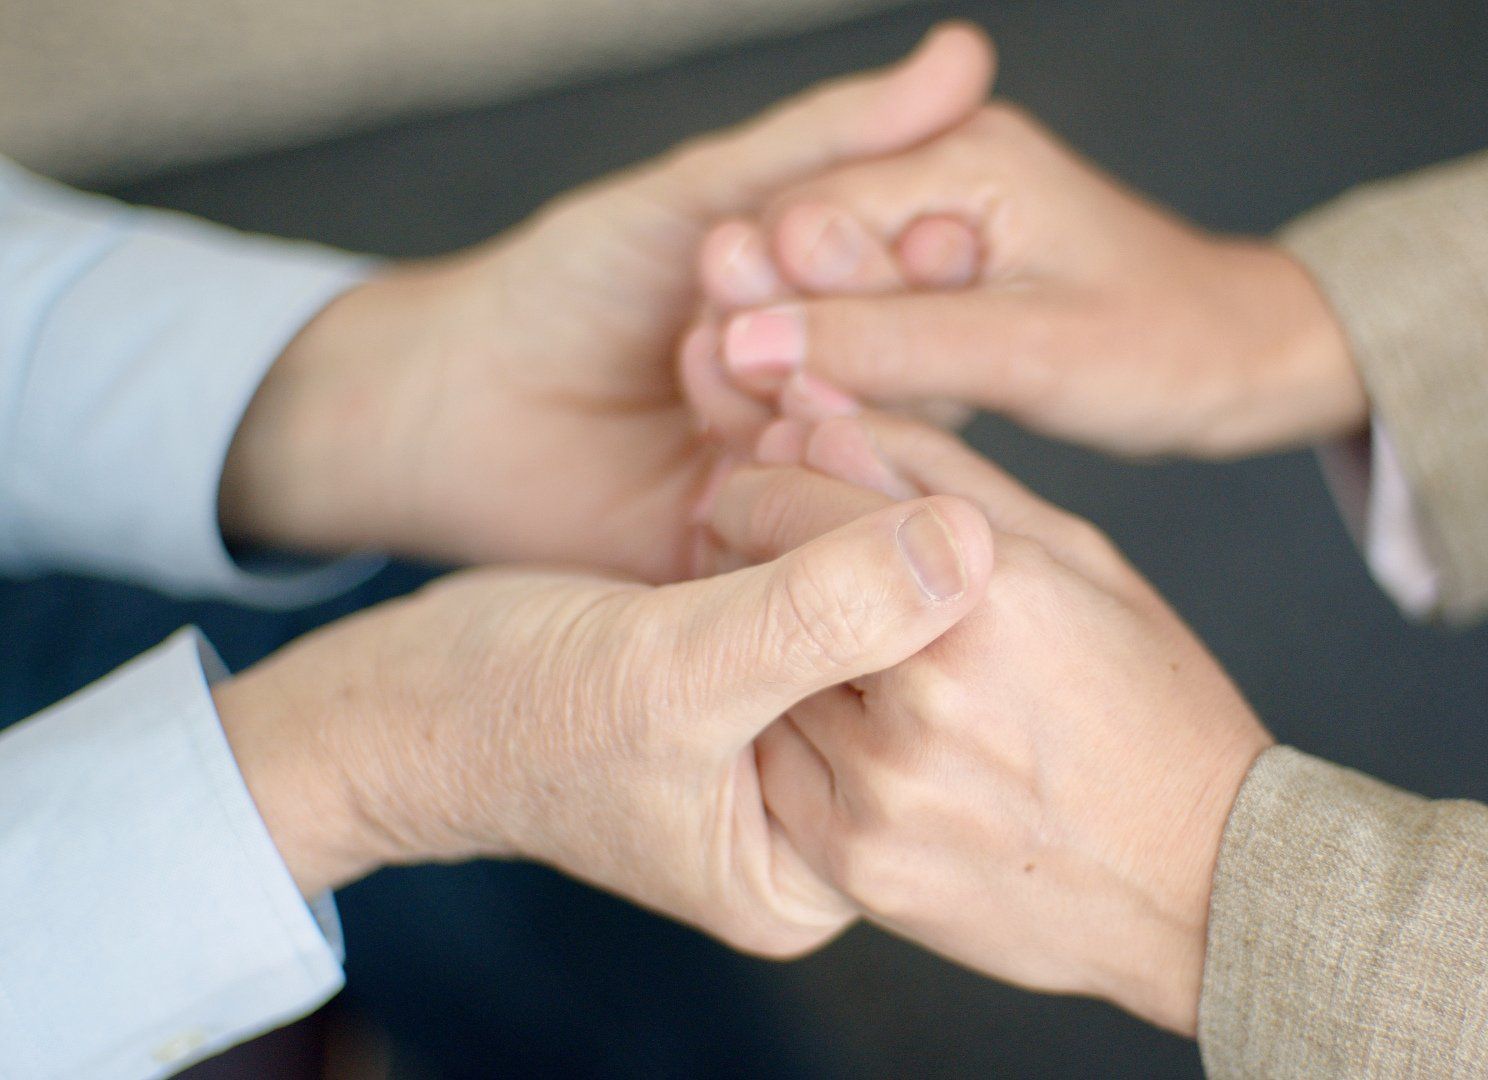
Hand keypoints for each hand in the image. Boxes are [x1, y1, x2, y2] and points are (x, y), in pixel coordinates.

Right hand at [211, 492, 991, 956]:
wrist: (400, 693)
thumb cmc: (508, 714)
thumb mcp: (669, 671)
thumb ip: (817, 616)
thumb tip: (971, 549)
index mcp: (822, 862)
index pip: (938, 722)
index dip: (937, 590)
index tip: (893, 480)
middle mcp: (832, 798)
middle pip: (924, 652)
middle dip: (889, 528)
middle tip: (827, 434)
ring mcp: (805, 723)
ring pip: (885, 591)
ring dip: (849, 491)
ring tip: (792, 430)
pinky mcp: (776, 655)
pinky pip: (835, 563)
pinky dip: (813, 489)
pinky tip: (782, 433)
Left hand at [217, 23, 995, 581]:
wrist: (452, 403)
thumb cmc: (569, 283)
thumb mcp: (701, 197)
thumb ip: (826, 141)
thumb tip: (963, 55)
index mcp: (848, 304)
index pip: (936, 283)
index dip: (929, 259)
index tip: (931, 235)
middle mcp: (845, 392)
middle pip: (917, 368)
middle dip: (854, 321)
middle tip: (759, 283)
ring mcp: (810, 476)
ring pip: (869, 444)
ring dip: (802, 391)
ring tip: (713, 351)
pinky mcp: (767, 557)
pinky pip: (815, 528)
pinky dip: (780, 474)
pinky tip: (723, 437)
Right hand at [697, 104, 1366, 458]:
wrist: (1242, 363)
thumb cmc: (1170, 347)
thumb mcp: (1029, 353)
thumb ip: (888, 343)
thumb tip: (754, 343)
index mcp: (965, 155)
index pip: (812, 219)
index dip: (768, 303)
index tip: (743, 383)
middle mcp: (940, 171)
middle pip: (804, 252)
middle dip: (777, 334)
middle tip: (757, 415)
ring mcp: (938, 222)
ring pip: (825, 293)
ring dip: (806, 362)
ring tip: (784, 430)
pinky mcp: (942, 278)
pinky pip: (865, 322)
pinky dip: (848, 372)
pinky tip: (831, 423)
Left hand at [710, 412, 1274, 1029]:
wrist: (1200, 883)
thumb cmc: (1152, 702)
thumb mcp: (1076, 557)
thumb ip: (939, 474)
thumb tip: (817, 415)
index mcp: (987, 590)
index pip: (797, 498)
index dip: (766, 481)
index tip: (765, 483)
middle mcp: (927, 690)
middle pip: (764, 590)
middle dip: (761, 563)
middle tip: (790, 566)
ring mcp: (886, 789)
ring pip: (762, 685)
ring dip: (776, 659)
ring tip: (840, 659)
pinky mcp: (860, 864)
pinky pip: (775, 777)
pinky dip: (795, 745)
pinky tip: (859, 739)